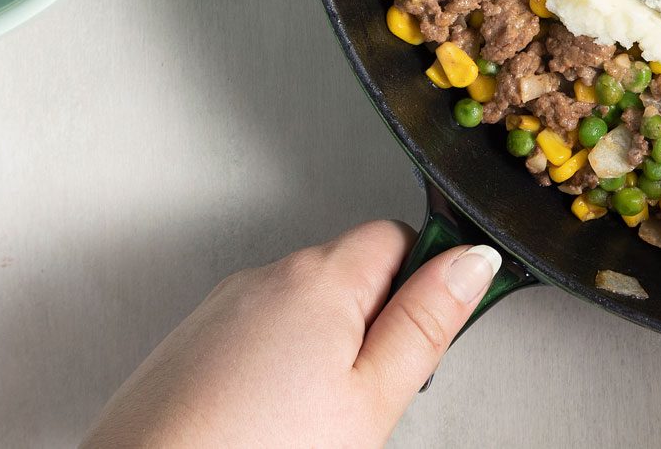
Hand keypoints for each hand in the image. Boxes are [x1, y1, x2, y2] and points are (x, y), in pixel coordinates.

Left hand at [85, 221, 498, 447]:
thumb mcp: (372, 397)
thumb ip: (426, 321)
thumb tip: (472, 260)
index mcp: (319, 278)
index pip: (399, 236)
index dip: (423, 284)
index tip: (425, 334)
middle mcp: (264, 278)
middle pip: (348, 274)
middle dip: (369, 325)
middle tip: (366, 396)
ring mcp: (219, 311)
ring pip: (299, 312)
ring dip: (319, 351)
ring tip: (310, 422)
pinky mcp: (188, 348)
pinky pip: (253, 339)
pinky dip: (270, 371)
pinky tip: (267, 424)